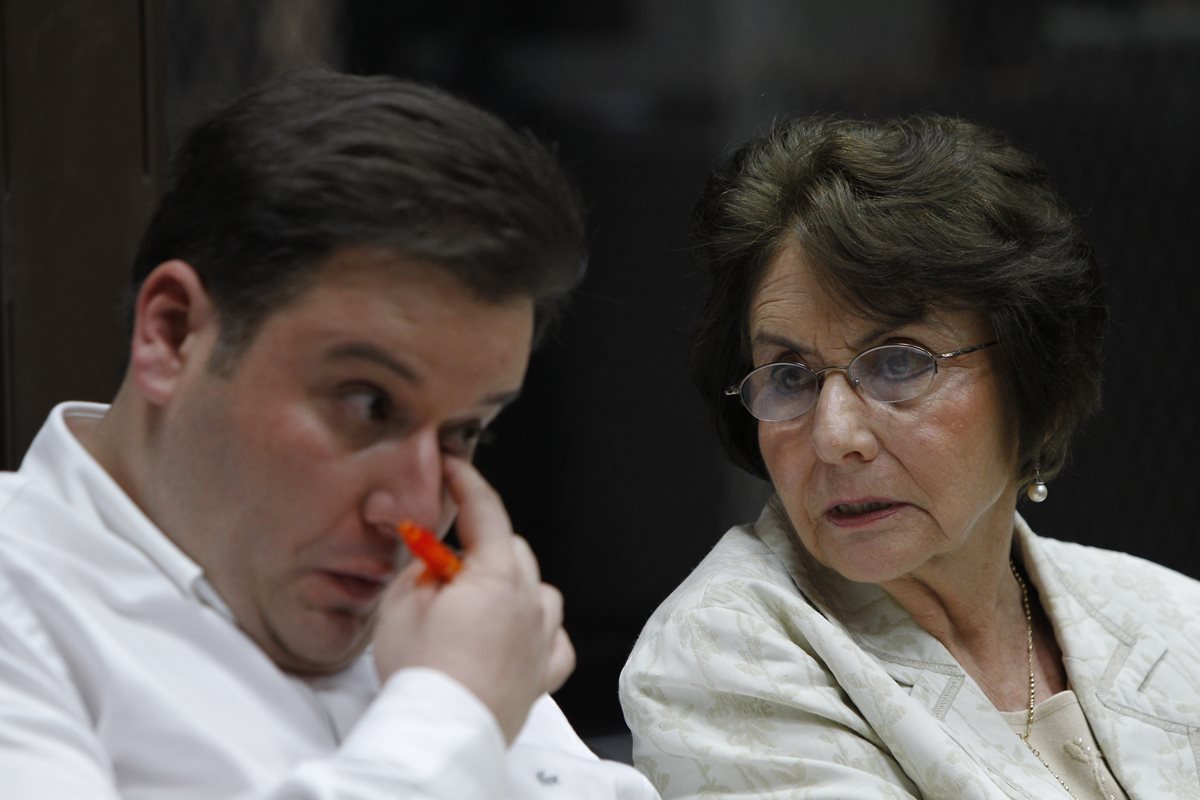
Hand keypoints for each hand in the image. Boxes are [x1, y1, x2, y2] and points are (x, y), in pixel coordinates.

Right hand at [372, 457, 574, 742]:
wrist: (442, 734)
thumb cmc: (421, 674)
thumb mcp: (400, 607)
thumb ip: (419, 572)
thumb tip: (430, 563)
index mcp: (496, 575)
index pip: (485, 511)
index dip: (467, 482)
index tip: (454, 466)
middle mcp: (529, 601)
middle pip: (513, 549)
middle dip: (482, 543)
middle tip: (444, 561)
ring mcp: (542, 638)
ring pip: (539, 590)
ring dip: (512, 584)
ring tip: (477, 600)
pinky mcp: (543, 674)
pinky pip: (554, 639)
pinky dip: (538, 629)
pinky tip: (517, 634)